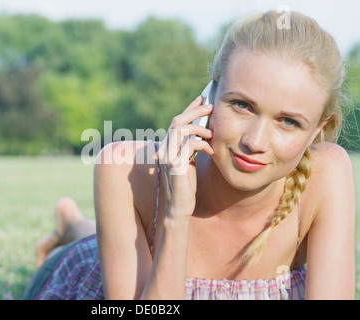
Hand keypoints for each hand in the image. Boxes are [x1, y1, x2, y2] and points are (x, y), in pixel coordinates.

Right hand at [157, 96, 213, 219]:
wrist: (179, 208)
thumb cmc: (186, 187)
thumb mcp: (188, 162)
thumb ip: (190, 147)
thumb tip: (203, 131)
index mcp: (166, 147)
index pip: (177, 122)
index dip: (189, 109)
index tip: (203, 99)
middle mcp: (163, 149)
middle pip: (177, 121)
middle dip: (195, 111)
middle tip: (211, 106)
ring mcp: (167, 157)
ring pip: (180, 129)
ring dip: (199, 127)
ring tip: (211, 133)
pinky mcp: (174, 165)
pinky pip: (189, 145)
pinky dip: (202, 143)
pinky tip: (210, 150)